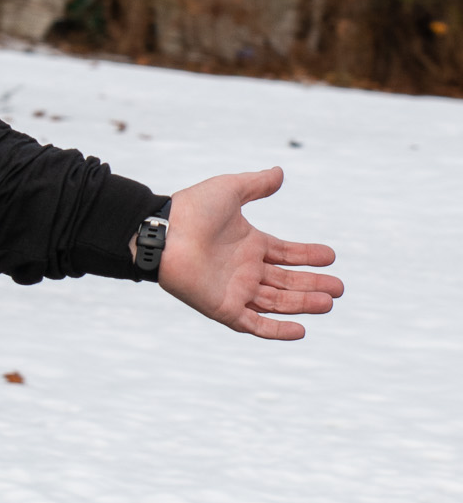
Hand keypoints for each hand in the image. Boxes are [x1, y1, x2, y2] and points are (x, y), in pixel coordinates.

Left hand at [156, 167, 342, 339]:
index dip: (308, 256)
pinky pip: (254, 324)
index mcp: (248, 244)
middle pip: (286, 281)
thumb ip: (255, 185)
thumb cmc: (190, 210)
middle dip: (313, 284)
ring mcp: (234, 289)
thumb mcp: (229, 190)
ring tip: (329, 302)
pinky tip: (301, 330)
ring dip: (303, 303)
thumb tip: (279, 172)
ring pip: (277, 301)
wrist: (163, 232)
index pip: (285, 254)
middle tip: (339, 288)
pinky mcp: (223, 307)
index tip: (331, 256)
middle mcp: (244, 269)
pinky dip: (276, 330)